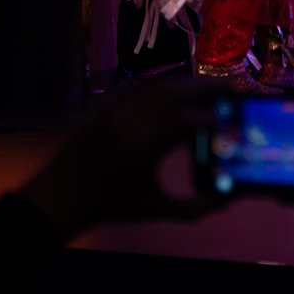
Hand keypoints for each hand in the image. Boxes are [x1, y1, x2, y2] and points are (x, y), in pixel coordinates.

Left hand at [14, 77, 220, 238]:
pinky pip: (142, 90)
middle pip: (175, 91)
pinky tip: (180, 96)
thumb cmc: (110, 205)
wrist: (62, 197)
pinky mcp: (107, 106)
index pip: (185, 122)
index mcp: (140, 146)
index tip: (231, 121)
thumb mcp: (153, 209)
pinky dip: (166, 89)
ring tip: (211, 88)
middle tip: (232, 87)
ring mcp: (115, 110)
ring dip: (187, 84)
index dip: (212, 120)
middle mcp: (128, 121)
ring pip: (158, 85)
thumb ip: (192, 208)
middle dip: (206, 86)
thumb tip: (224, 201)